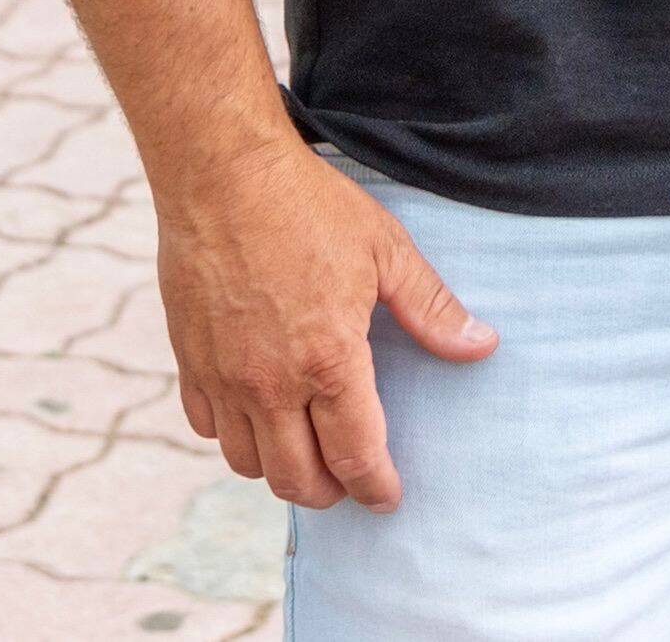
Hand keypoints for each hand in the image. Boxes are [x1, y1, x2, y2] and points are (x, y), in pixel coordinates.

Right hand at [154, 136, 493, 510]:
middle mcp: (269, 383)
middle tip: (350, 478)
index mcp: (327, 361)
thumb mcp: (386, 250)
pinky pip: (206, 427)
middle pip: (297, 480)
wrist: (221, 172)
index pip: (355, 456)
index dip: (376, 487)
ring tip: (304, 448)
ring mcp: (223, 376)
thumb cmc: (307, 206)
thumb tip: (482, 346)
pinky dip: (234, 434)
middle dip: (330, 492)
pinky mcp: (187, 359)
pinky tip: (256, 411)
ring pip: (248, 463)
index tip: (388, 497)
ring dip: (280, 468)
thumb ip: (431, 309)